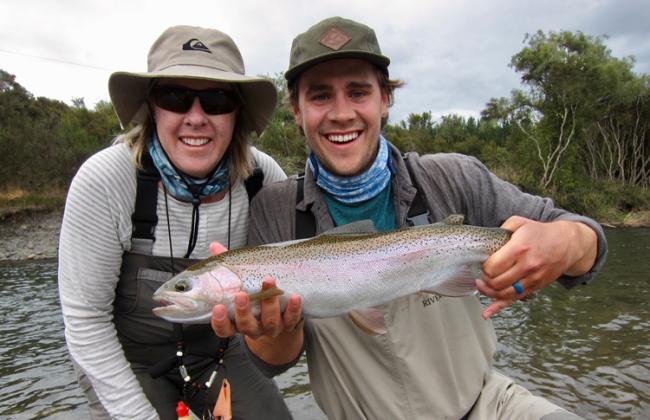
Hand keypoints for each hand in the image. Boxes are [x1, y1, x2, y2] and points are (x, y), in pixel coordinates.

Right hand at [211, 277, 302, 338]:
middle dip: (243, 310)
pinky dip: (294, 309)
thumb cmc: (254, 301)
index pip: (224, 328)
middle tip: (241, 295)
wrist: (279, 320)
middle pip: (245, 324)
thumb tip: (215, 246)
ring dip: (269, 302)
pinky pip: (292, 319)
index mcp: (237, 322)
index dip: (220, 320)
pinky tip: (295, 297)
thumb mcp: (239, 286)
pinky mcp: (289, 324)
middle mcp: (253, 328)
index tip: (218, 307)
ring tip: (269, 281)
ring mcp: (271, 327)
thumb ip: (227, 268)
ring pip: (270, 320)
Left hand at [476, 216, 596, 318]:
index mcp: (519, 248)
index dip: (483, 266)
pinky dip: (498, 306)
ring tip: (482, 285)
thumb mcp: (519, 223)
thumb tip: (486, 241)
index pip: (492, 267)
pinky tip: (487, 312)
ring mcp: (532, 279)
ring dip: (488, 292)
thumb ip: (501, 230)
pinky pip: (514, 300)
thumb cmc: (541, 233)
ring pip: (503, 294)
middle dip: (484, 279)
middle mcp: (526, 266)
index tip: (482, 262)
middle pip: (496, 282)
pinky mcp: (535, 287)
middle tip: (482, 273)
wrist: (567, 244)